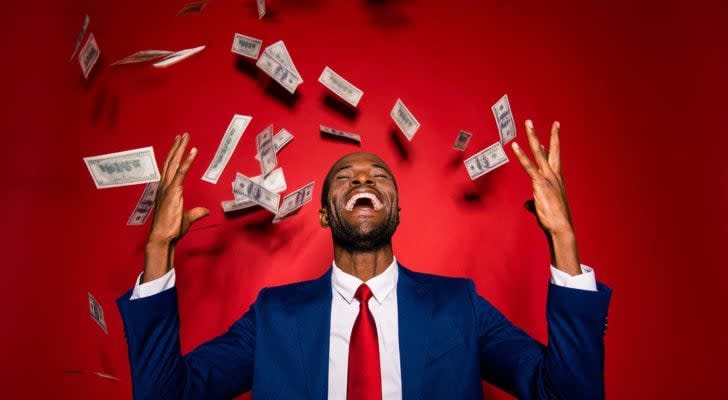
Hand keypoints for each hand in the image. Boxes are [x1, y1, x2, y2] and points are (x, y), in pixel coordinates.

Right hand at [143, 133, 209, 281]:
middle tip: (182, 135)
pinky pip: (181, 173)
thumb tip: (205, 211)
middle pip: (170, 162)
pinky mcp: (173, 192)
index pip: (170, 169)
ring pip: (174, 163)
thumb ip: (196, 212)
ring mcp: (167, 188)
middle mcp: (164, 186)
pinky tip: (192, 151)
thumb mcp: (187, 218)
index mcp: (166, 190)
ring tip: (184, 137)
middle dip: (176, 147)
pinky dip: (187, 161)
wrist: (163, 237)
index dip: (174, 156)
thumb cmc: (171, 230)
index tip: (178, 144)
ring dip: (180, 149)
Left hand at [511, 120, 580, 274]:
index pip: (554, 159)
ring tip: (528, 123)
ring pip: (539, 152)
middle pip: (553, 151)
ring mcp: (548, 178)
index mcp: (556, 180)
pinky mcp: (539, 183)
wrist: (560, 227)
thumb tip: (528, 204)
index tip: (552, 134)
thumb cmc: (553, 220)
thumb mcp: (542, 208)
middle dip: (552, 136)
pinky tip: (515, 146)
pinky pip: (528, 166)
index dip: (551, 146)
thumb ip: (533, 203)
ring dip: (533, 137)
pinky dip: (521, 155)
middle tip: (555, 122)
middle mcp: (554, 176)